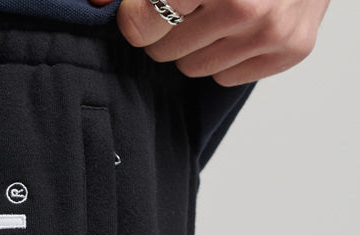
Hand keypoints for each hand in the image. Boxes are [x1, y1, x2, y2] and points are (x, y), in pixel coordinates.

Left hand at [92, 0, 330, 85]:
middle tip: (189, 5)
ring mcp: (272, 29)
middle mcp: (246, 5)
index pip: (143, 24)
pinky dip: (226, 56)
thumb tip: (92, 1)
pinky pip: (226, 78)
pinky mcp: (291, 49)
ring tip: (216, 13)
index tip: (144, 8)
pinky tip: (241, 27)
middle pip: (164, 51)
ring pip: (193, 69)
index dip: (137, 16)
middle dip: (168, 29)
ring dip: (196, 45)